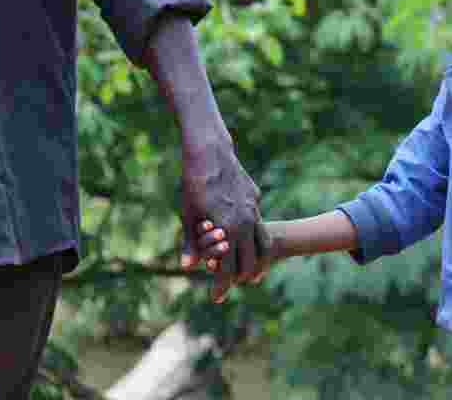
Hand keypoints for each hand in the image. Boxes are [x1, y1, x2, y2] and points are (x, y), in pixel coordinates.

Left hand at [179, 141, 270, 302]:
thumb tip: (188, 267)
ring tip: (254, 272)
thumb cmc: (193, 184)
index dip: (222, 286)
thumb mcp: (187, 215)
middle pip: (251, 260)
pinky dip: (255, 237)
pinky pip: (259, 223)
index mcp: (228, 229)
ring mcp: (254, 209)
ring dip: (259, 260)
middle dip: (244, 276)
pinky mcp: (255, 198)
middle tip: (237, 285)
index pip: (229, 268)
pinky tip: (248, 239)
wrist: (210, 153)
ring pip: (264, 242)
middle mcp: (246, 221)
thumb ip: (191, 243)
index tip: (216, 297)